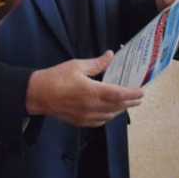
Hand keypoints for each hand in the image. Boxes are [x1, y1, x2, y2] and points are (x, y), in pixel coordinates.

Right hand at [26, 51, 144, 127]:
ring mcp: (86, 116)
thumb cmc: (55, 78)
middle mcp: (91, 107)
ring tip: (127, 104)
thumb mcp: (77, 65)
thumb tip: (111, 55)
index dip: (132, 94)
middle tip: (139, 98)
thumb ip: (97, 63)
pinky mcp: (80, 122)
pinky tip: (110, 112)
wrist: (37, 94)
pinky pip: (100, 121)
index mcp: (92, 91)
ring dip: (120, 110)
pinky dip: (108, 116)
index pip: (118, 94)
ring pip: (110, 115)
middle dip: (130, 102)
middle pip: (117, 106)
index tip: (141, 92)